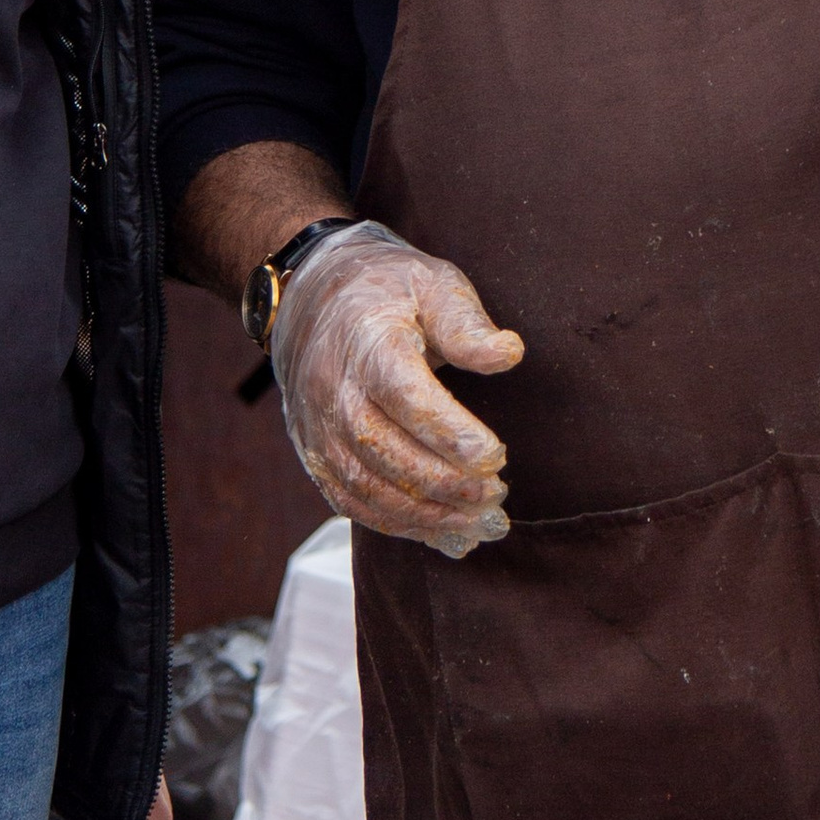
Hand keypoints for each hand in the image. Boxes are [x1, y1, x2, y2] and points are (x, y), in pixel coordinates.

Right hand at [270, 221, 522, 554]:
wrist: (311, 298)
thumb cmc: (387, 290)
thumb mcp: (434, 284)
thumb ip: (468, 324)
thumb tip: (509, 354)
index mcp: (366, 340)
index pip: (403, 394)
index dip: (448, 432)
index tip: (497, 456)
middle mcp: (332, 389)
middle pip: (383, 449)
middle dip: (445, 483)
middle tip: (497, 494)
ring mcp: (317, 427)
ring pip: (366, 487)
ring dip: (427, 515)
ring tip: (483, 524)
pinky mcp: (315, 455)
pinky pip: (352, 502)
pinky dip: (399, 527)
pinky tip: (447, 534)